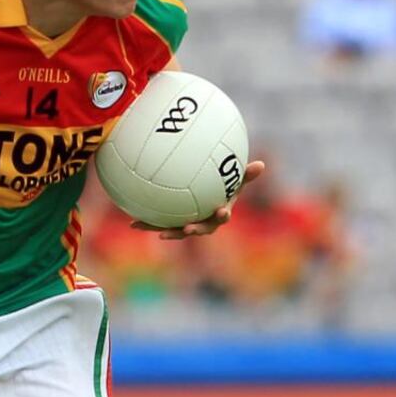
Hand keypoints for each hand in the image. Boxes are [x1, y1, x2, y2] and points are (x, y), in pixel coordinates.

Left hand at [132, 160, 265, 239]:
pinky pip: (159, 223)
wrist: (205, 196)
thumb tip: (263, 164)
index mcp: (218, 213)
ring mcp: (187, 224)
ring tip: (156, 232)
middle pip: (200, 229)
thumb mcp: (234, 180)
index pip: (222, 216)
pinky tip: (133, 222)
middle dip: (194, 230)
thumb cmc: (223, 188)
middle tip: (188, 228)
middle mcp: (203, 223)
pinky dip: (147, 223)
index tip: (223, 211)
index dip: (222, 215)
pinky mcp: (171, 223)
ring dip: (165, 231)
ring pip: (176, 230)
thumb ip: (245, 174)